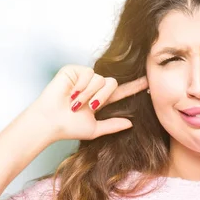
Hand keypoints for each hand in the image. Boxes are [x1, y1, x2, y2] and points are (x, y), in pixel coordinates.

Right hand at [25, 65, 147, 142]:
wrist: (51, 122)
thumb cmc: (69, 127)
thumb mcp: (95, 129)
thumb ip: (113, 126)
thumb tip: (131, 124)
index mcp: (100, 99)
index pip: (121, 91)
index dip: (134, 86)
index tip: (148, 82)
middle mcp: (94, 87)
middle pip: (112, 84)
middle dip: (103, 96)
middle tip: (91, 106)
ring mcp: (84, 78)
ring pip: (101, 79)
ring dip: (90, 93)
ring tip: (75, 103)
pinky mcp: (74, 70)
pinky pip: (88, 73)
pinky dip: (82, 85)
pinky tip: (71, 93)